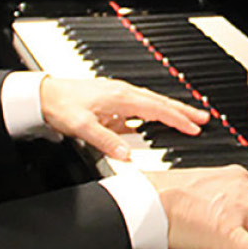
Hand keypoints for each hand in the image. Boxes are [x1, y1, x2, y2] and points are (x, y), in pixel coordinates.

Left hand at [38, 76, 207, 160]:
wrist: (44, 95)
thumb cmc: (62, 106)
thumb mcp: (83, 128)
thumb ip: (107, 141)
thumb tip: (127, 155)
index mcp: (121, 97)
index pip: (157, 109)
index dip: (177, 119)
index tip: (194, 128)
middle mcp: (123, 93)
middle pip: (160, 102)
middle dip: (183, 111)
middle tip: (203, 118)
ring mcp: (118, 95)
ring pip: (152, 103)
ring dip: (170, 111)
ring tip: (187, 119)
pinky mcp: (112, 101)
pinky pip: (139, 107)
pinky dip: (153, 113)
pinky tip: (152, 122)